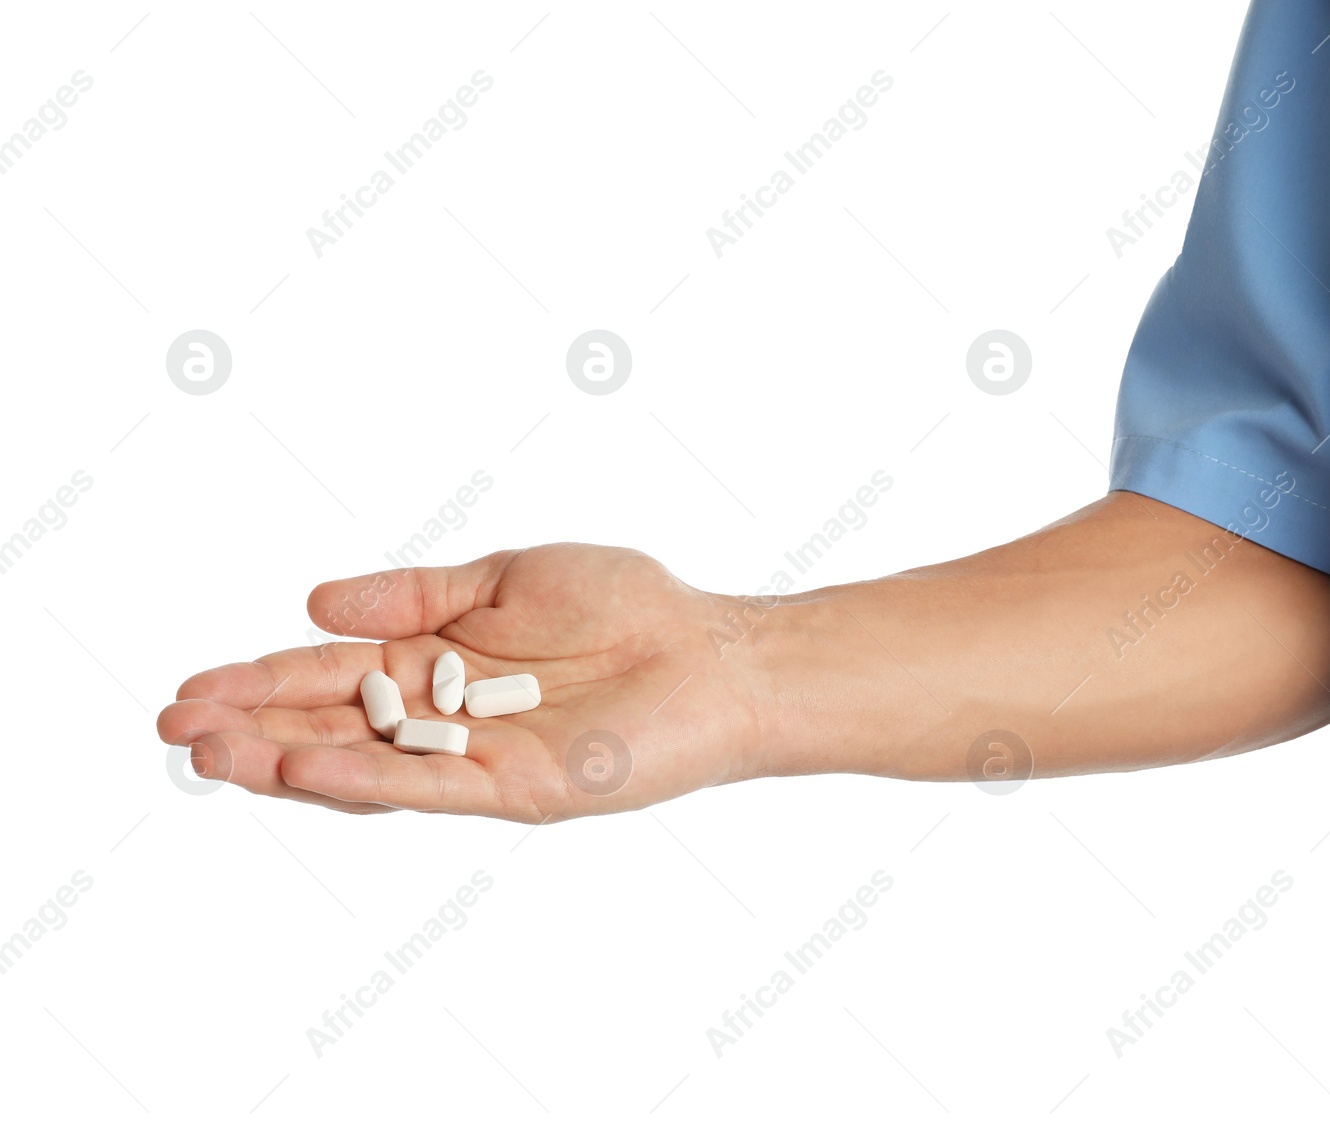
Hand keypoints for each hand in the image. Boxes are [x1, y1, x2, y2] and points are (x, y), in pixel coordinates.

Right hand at [157, 545, 766, 822]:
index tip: (190, 686)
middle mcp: (449, 719)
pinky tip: (303, 769)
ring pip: (367, 766)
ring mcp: (479, 759)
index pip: (332, 677)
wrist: (711, 651)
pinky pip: (431, 788)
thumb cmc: (627, 606)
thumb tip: (315, 603)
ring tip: (211, 755)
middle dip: (252, 728)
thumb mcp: (503, 575)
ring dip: (286, 762)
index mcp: (441, 664)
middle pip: (333, 727)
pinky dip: (367, 780)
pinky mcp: (518, 789)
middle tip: (172, 727)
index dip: (261, 681)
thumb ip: (414, 595)